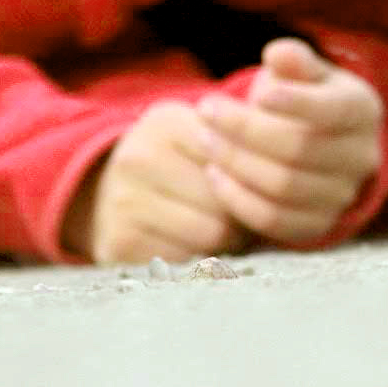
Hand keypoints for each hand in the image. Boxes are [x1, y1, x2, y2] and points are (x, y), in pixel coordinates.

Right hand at [62, 101, 247, 264]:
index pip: (236, 159)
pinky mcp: (118, 245)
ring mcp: (123, 203)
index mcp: (165, 123)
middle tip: (245, 218)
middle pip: (227, 202)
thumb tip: (288, 173)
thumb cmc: (173, 164)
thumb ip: (241, 142)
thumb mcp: (198, 135)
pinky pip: (186, 263)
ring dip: (228, 242)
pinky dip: (198, 261)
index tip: (257, 184)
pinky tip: (193, 248)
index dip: (255, 179)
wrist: (99, 193)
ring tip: (224, 233)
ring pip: (211, 236)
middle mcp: (138, 158)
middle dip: (244, 216)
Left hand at [194, 37, 382, 244]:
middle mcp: (362, 157)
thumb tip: (278, 53)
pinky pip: (274, 220)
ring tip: (204, 138)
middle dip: (245, 130)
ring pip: (284, 187)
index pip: (331, 110)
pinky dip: (238, 199)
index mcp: (362, 110)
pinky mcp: (317, 225)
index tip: (254, 94)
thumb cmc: (304, 97)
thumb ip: (294, 60)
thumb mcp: (304, 72)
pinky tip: (213, 173)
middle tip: (206, 110)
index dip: (294, 103)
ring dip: (236, 163)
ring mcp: (342, 196)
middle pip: (300, 149)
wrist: (317, 143)